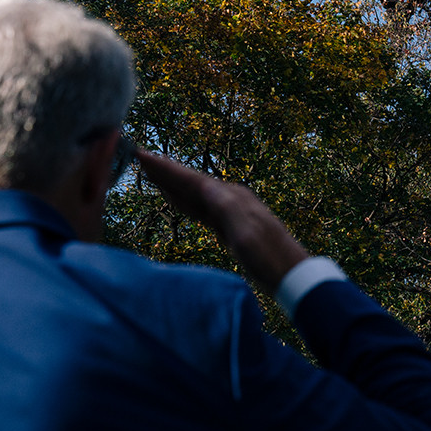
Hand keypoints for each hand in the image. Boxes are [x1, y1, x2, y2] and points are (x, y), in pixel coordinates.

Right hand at [136, 150, 307, 286]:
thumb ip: (225, 207)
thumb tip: (204, 185)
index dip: (167, 169)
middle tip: (140, 157)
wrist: (290, 275)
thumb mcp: (245, 231)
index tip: (142, 155)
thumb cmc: (268, 256)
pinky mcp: (231, 228)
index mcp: (232, 198)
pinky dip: (185, 202)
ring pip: (196, 195)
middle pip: (192, 183)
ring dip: (173, 185)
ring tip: (152, 174)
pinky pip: (202, 209)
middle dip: (166, 172)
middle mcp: (232, 200)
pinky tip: (178, 201)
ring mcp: (232, 214)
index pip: (193, 179)